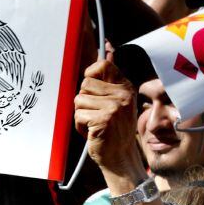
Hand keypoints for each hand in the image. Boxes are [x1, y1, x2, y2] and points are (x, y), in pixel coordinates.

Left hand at [74, 58, 142, 177]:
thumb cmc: (114, 130)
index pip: (103, 65)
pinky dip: (79, 126)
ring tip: (93, 124)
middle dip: (83, 100)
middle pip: (85, 84)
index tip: (90, 89)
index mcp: (125, 87)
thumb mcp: (117, 102)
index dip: (90, 74)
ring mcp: (114, 107)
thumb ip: (109, 80)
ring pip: (79, 100)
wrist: (120, 157)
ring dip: (80, 115)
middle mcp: (123, 95)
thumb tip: (107, 47)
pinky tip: (91, 133)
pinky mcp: (104, 120)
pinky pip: (78, 115)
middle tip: (94, 114)